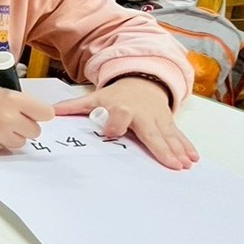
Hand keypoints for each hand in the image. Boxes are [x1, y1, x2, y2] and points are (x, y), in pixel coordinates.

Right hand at [0, 81, 54, 150]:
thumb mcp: (3, 90)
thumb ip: (23, 102)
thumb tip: (44, 114)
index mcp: (13, 99)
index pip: (46, 113)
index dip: (41, 113)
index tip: (36, 112)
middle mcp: (8, 118)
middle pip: (36, 131)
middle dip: (27, 125)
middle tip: (15, 117)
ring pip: (22, 142)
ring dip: (15, 135)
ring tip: (0, 124)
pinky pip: (6, 147)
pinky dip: (1, 141)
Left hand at [54, 78, 198, 170]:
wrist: (141, 80)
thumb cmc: (116, 95)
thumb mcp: (95, 97)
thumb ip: (74, 107)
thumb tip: (51, 113)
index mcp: (121, 108)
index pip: (119, 115)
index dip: (115, 122)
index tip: (113, 132)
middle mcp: (142, 114)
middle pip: (151, 131)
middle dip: (162, 147)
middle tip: (172, 163)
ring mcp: (158, 118)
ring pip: (168, 135)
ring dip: (178, 150)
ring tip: (185, 164)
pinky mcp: (168, 122)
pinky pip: (178, 135)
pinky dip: (186, 146)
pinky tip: (193, 158)